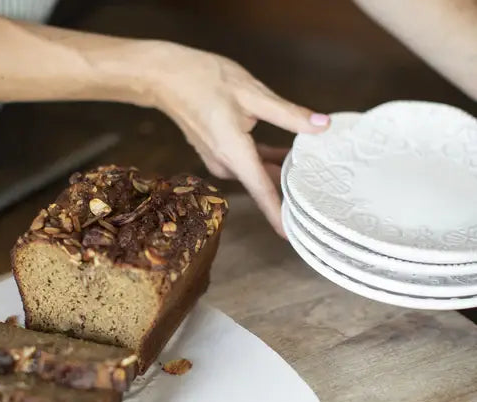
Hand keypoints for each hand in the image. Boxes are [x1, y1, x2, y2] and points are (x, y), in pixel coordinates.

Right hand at [149, 43, 329, 235]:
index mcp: (235, 154)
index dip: (279, 216)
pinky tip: (283, 154)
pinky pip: (246, 165)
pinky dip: (264, 162)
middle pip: (262, 185)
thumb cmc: (206, 80)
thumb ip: (288, 114)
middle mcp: (226, 165)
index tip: (293, 236)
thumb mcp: (252, 94)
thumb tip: (322, 126)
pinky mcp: (216, 154)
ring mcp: (219, 161)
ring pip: (255, 174)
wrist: (166, 77)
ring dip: (278, 172)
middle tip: (320, 191)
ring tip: (308, 168)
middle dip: (288, 189)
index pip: (263, 192)